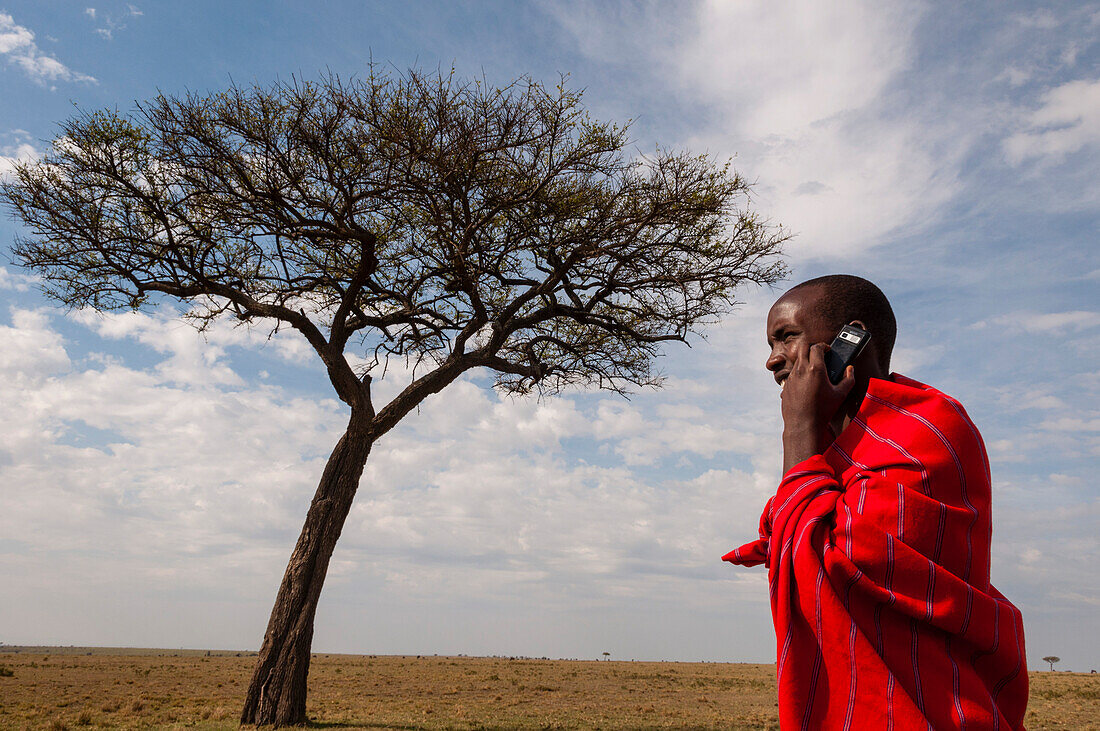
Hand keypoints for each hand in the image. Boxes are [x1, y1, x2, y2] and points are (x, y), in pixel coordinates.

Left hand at [780, 341, 854, 471]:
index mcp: (815, 369)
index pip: (817, 347)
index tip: (828, 349)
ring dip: (806, 360)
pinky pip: (793, 373)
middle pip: (803, 348)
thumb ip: (848, 380)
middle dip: (812, 348)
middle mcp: (801, 370)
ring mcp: (791, 377)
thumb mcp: (840, 395)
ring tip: (815, 368)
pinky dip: (800, 372)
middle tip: (820, 354)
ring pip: (797, 360)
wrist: (803, 425)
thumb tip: (850, 369)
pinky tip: (807, 381)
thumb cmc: (823, 410)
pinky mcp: (786, 385)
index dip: (823, 346)